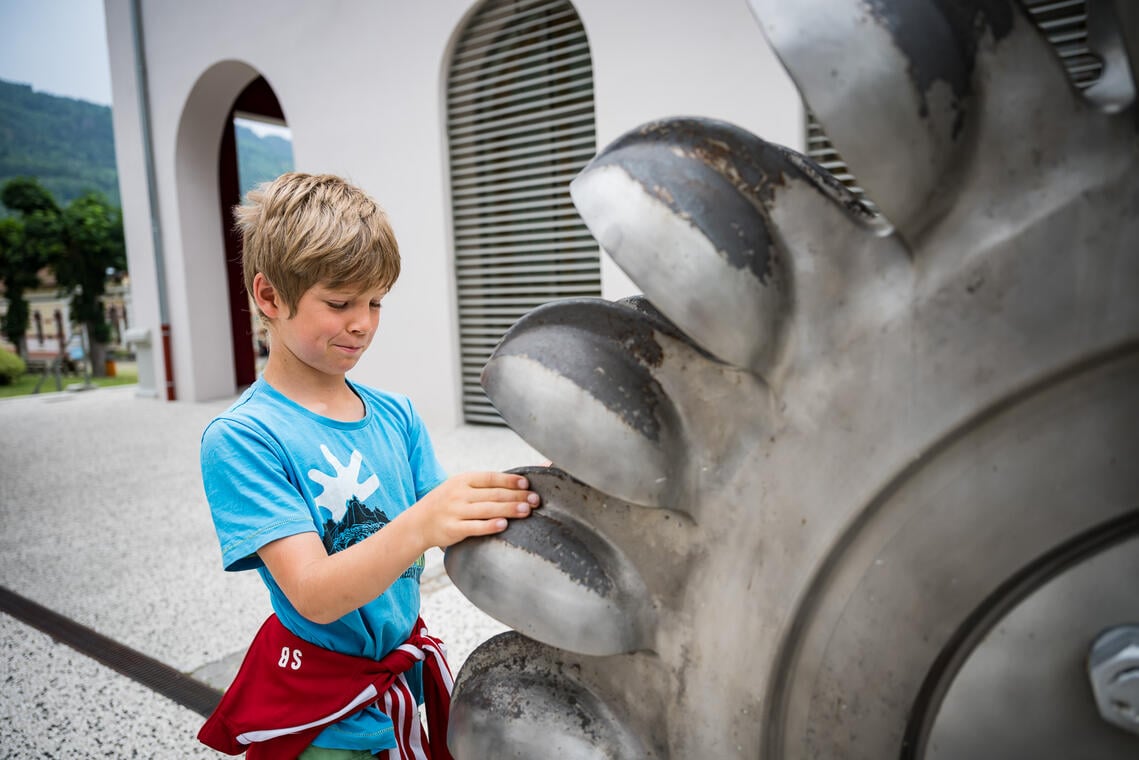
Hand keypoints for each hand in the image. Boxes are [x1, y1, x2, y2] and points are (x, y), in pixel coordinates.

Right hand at [407, 471, 539, 549]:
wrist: (418, 523)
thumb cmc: (447, 504)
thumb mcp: (460, 488)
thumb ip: (483, 486)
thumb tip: (517, 484)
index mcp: (463, 480)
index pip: (490, 477)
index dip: (510, 480)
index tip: (527, 484)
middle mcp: (459, 494)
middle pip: (493, 494)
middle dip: (516, 497)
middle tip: (535, 500)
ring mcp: (455, 511)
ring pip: (487, 509)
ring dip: (509, 509)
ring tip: (526, 511)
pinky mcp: (453, 528)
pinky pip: (474, 527)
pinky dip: (490, 525)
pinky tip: (503, 525)